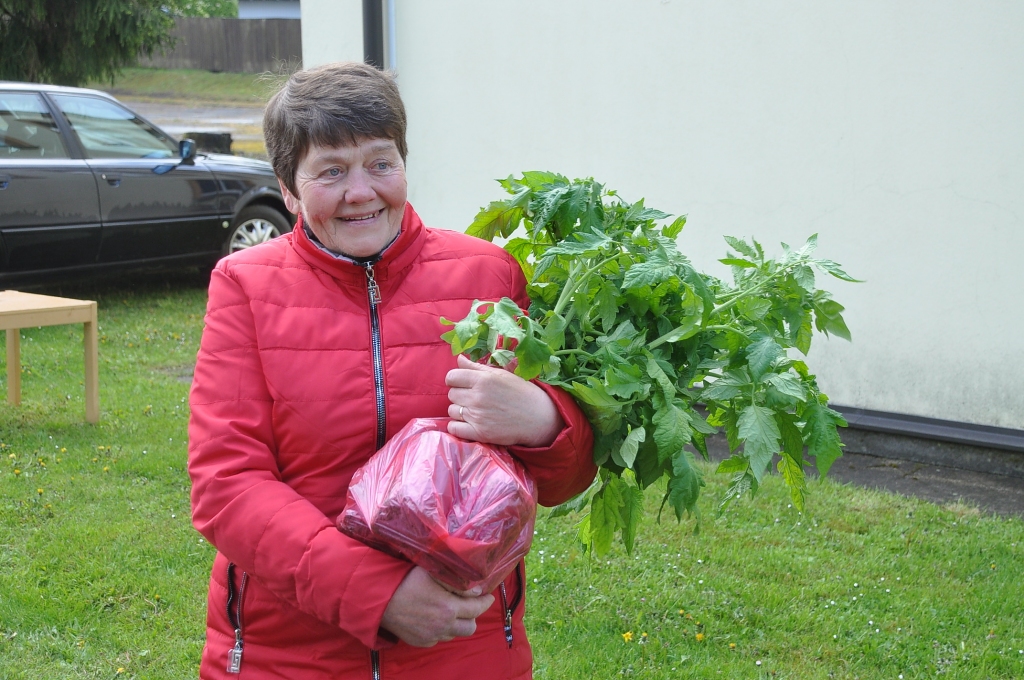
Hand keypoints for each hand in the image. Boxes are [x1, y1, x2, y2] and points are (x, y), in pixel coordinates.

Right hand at [380, 566, 493, 646]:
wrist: (379, 600)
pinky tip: (433, 618)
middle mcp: (443, 626)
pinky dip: (441, 630)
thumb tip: (476, 589)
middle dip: (473, 616)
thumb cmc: (406, 582)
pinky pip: (439, 638)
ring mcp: (432, 636)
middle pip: (471, 627)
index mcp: (448, 608)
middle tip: (468, 605)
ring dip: (457, 624)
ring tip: (450, 610)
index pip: (477, 608)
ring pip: (455, 634)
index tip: (488, 596)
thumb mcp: (432, 573)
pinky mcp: (421, 642)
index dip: (485, 602)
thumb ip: (457, 582)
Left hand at [446, 355, 563, 447]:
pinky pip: (454, 428)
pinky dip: (458, 426)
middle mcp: (477, 397)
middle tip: (474, 399)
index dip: (456, 380)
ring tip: (475, 411)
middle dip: (460, 395)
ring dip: (460, 411)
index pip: (452, 377)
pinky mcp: (479, 433)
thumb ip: (477, 367)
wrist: (539, 417)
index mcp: (483, 379)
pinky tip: (469, 424)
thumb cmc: (521, 393)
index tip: (464, 385)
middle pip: (451, 394)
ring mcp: (477, 416)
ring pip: (452, 411)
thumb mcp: (501, 375)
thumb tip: (458, 359)